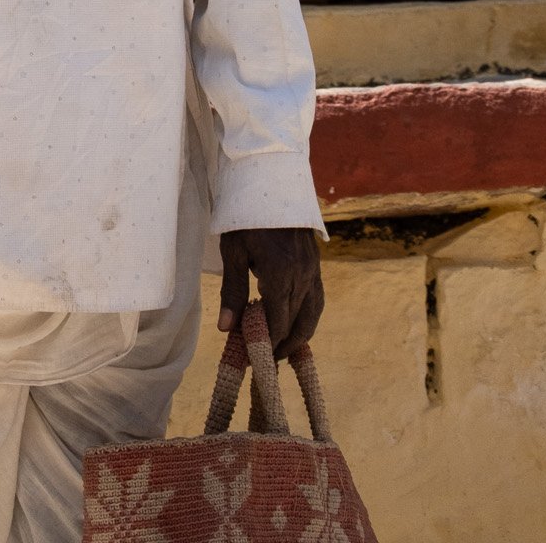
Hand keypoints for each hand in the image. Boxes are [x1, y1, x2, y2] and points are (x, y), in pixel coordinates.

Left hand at [218, 226, 323, 358]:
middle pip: (296, 323)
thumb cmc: (245, 215)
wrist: (270, 182)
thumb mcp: (233, 251)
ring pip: (312, 314)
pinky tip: (297, 324)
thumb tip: (227, 330)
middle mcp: (302, 275)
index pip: (277, 323)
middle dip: (281, 345)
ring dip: (300, 336)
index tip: (252, 359)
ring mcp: (313, 270)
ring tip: (283, 351)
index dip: (266, 344)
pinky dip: (308, 317)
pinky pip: (317, 299)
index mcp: (280, 273)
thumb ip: (232, 292)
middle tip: (266, 362)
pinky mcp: (316, 264)